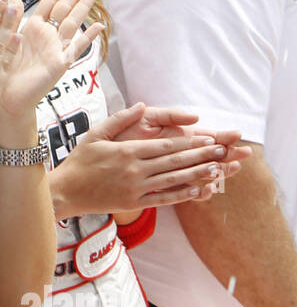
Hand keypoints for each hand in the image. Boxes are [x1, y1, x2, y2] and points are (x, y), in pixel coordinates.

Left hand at [0, 0, 103, 122]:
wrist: (9, 98)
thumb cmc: (7, 71)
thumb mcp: (5, 40)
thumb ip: (10, 20)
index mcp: (34, 28)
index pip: (52, 1)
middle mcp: (48, 35)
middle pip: (65, 8)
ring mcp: (56, 48)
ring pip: (73, 22)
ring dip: (84, 7)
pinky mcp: (60, 64)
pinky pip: (76, 48)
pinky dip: (87, 37)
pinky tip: (98, 27)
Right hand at [49, 106, 247, 218]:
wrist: (64, 192)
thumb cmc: (80, 160)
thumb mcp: (98, 133)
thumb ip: (121, 118)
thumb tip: (142, 105)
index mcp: (129, 151)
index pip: (166, 146)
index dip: (190, 142)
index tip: (209, 137)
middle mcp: (135, 170)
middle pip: (174, 162)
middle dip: (200, 156)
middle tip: (223, 151)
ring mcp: (135, 188)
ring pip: (172, 180)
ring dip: (197, 175)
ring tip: (218, 169)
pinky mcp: (133, 202)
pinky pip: (162, 199)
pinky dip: (182, 195)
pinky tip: (199, 192)